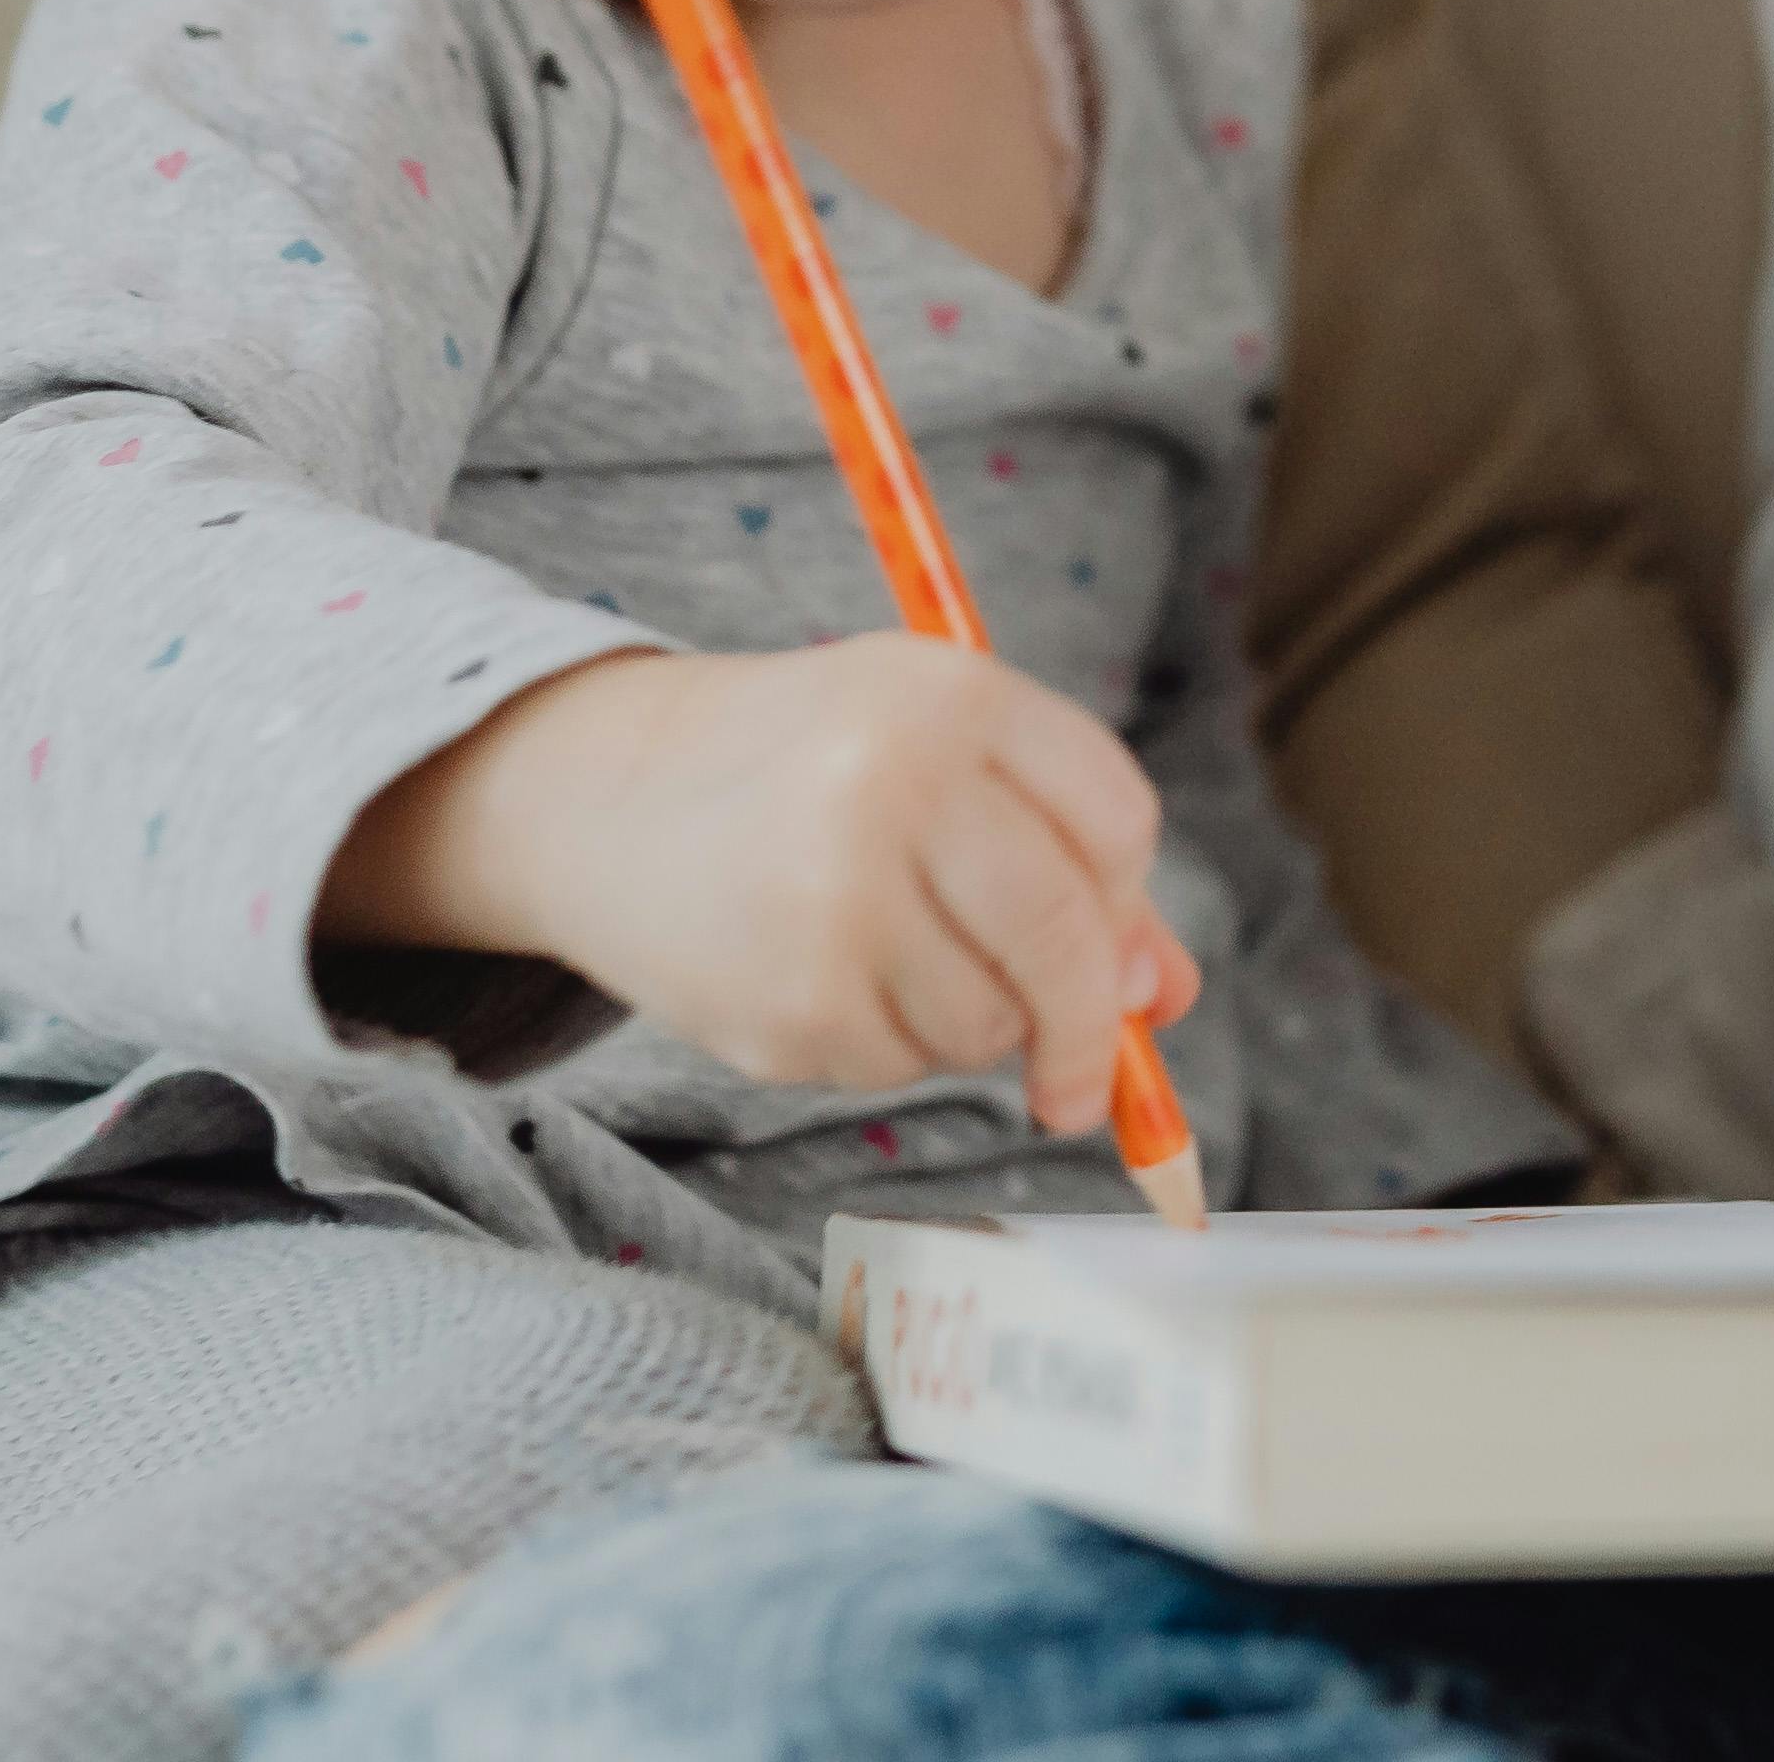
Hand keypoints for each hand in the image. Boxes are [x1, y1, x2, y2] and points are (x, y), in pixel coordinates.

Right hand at [325, 636, 1203, 1138]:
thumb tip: (1166, 995)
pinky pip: (899, 1067)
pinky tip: (822, 977)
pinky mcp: (787, 1005)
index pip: (1120, 824)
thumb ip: (1071, 857)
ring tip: (887, 952)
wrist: (607, 797)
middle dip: (1089, 1025)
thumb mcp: (945, 757)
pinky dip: (885, 1047)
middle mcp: (895, 785)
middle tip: (1080, 1078)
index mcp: (953, 695)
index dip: (1127, 897)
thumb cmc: (812, 768)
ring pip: (988, 1021)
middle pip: (1067, 937)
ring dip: (970, 1021)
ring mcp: (835, 900)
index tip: (1112, 943)